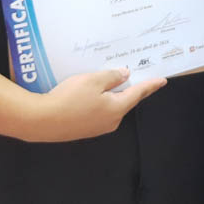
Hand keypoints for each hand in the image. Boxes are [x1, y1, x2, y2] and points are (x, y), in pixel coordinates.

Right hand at [23, 68, 166, 142]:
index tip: (162, 80)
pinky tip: (91, 93)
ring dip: (112, 94)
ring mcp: (96, 128)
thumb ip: (112, 76)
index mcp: (117, 108)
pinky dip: (99, 100)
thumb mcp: (93, 80)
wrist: (41, 121)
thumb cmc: (70, 98)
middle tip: (135, 74)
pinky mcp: (83, 129)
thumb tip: (124, 75)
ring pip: (111, 106)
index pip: (138, 93)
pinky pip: (98, 111)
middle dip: (129, 88)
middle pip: (125, 100)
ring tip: (111, 79)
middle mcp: (111, 121)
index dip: (150, 85)